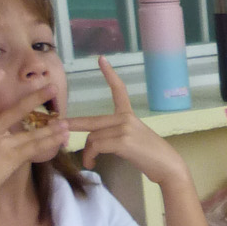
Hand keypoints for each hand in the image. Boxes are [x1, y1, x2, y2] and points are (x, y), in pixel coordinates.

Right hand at [0, 72, 65, 206]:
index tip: (1, 72)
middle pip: (16, 110)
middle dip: (35, 98)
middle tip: (52, 87)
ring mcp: (3, 143)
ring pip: (31, 132)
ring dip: (50, 127)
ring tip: (67, 122)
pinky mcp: (12, 157)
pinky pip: (34, 149)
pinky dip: (49, 143)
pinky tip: (61, 138)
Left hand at [67, 57, 188, 184]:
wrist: (167, 166)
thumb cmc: (151, 157)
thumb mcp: (132, 141)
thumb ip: (115, 136)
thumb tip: (94, 144)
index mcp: (129, 116)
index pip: (119, 90)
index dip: (110, 74)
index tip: (101, 59)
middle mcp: (126, 118)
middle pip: (92, 121)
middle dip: (73, 124)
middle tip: (59, 126)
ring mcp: (124, 128)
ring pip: (92, 137)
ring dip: (87, 152)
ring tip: (90, 162)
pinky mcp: (122, 140)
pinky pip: (96, 146)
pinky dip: (90, 156)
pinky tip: (92, 164)